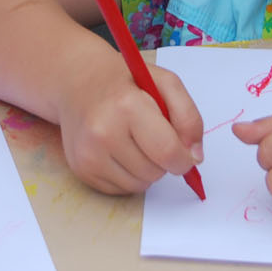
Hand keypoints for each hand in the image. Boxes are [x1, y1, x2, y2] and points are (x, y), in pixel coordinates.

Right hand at [54, 58, 203, 193]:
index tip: (186, 152)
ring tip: (134, 141)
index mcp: (126, 105)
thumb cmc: (124, 82)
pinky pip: (121, 190)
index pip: (168, 151)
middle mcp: (102, 132)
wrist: (77, 81)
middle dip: (162, 160)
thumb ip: (188, 116)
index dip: (184, 158)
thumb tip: (195, 157)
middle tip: (152, 136)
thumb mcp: (164, 83)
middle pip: (155, 172)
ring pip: (139, 186)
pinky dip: (127, 175)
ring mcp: (88, 154)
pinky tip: (118, 151)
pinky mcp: (81, 169)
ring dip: (145, 169)